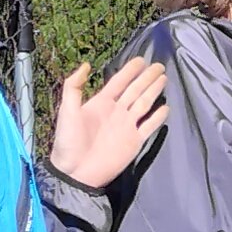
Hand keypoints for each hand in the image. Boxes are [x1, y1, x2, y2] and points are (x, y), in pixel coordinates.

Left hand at [51, 57, 172, 183]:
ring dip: (154, 91)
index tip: (141, 60)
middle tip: (159, 66)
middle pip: (135, 90)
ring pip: (144, 104)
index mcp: (101, 103)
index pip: (119, 82)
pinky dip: (157, 118)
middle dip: (147, 77)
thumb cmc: (68, 142)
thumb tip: (86, 65)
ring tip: (163, 79)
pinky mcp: (134, 142)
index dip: (130, 70)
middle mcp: (117, 112)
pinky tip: (165, 108)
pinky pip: (149, 127)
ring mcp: (127, 126)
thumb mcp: (67, 111)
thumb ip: (73, 87)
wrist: (75, 172)